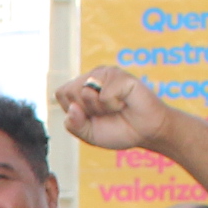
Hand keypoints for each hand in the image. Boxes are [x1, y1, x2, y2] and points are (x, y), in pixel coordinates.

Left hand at [53, 69, 179, 155]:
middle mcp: (93, 76)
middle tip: (105, 113)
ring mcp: (107, 73)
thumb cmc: (118, 130)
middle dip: (86, 110)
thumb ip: (74, 125)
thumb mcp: (89, 134)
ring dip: (99, 109)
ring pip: (85, 92)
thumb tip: (72, 109)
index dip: (73, 111)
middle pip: (70, 92)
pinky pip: (104, 94)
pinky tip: (125, 103)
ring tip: (115, 107)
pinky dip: (113, 106)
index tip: (91, 116)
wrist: (146, 133)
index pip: (61, 93)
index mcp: (82, 86)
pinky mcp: (121, 75)